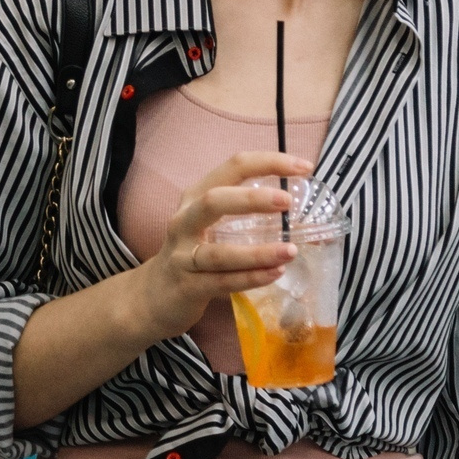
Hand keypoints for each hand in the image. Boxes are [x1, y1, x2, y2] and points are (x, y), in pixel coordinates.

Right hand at [129, 151, 313, 342]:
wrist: (155, 296)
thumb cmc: (193, 253)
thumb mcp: (210, 224)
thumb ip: (244, 213)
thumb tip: (299, 211)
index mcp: (195, 197)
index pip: (232, 168)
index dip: (268, 162)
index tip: (304, 166)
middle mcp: (184, 221)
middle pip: (213, 202)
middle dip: (252, 199)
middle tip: (287, 201)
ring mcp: (183, 256)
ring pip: (219, 253)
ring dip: (257, 252)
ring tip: (290, 251)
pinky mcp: (188, 287)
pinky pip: (222, 282)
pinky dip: (250, 278)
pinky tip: (274, 274)